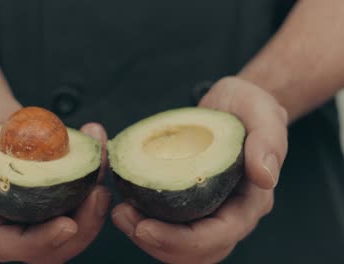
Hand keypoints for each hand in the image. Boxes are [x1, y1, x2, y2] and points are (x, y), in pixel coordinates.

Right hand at [0, 87, 110, 262]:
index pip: (9, 246)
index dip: (39, 243)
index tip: (67, 224)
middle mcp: (17, 219)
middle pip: (54, 247)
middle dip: (84, 228)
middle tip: (100, 193)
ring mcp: (42, 208)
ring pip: (79, 223)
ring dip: (98, 201)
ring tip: (102, 160)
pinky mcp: (61, 190)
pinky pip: (85, 192)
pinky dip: (97, 171)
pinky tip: (99, 141)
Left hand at [112, 77, 287, 263]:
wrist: (233, 105)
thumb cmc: (248, 106)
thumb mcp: (261, 110)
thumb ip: (268, 140)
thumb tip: (266, 176)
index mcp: (251, 201)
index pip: (218, 237)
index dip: (180, 241)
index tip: (144, 227)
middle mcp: (232, 215)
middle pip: (196, 252)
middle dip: (157, 244)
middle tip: (122, 215)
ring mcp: (211, 211)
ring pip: (180, 247)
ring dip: (146, 238)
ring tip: (120, 212)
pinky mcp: (192, 204)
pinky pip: (169, 227)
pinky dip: (145, 223)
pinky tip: (126, 203)